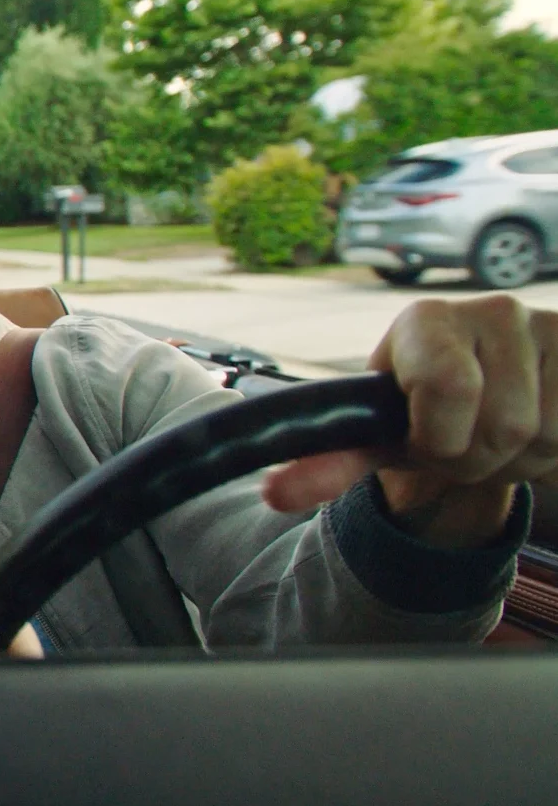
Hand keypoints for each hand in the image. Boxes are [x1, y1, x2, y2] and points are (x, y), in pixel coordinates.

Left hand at [263, 295, 556, 547]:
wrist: (478, 406)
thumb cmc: (418, 416)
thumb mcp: (372, 437)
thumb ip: (328, 464)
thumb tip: (275, 495)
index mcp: (426, 321)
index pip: (449, 389)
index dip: (440, 439)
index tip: (425, 442)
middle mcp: (492, 310)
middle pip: (506, 425)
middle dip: (480, 460)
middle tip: (465, 448)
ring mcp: (550, 325)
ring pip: (549, 433)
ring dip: (522, 461)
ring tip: (500, 442)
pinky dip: (556, 456)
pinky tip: (538, 436)